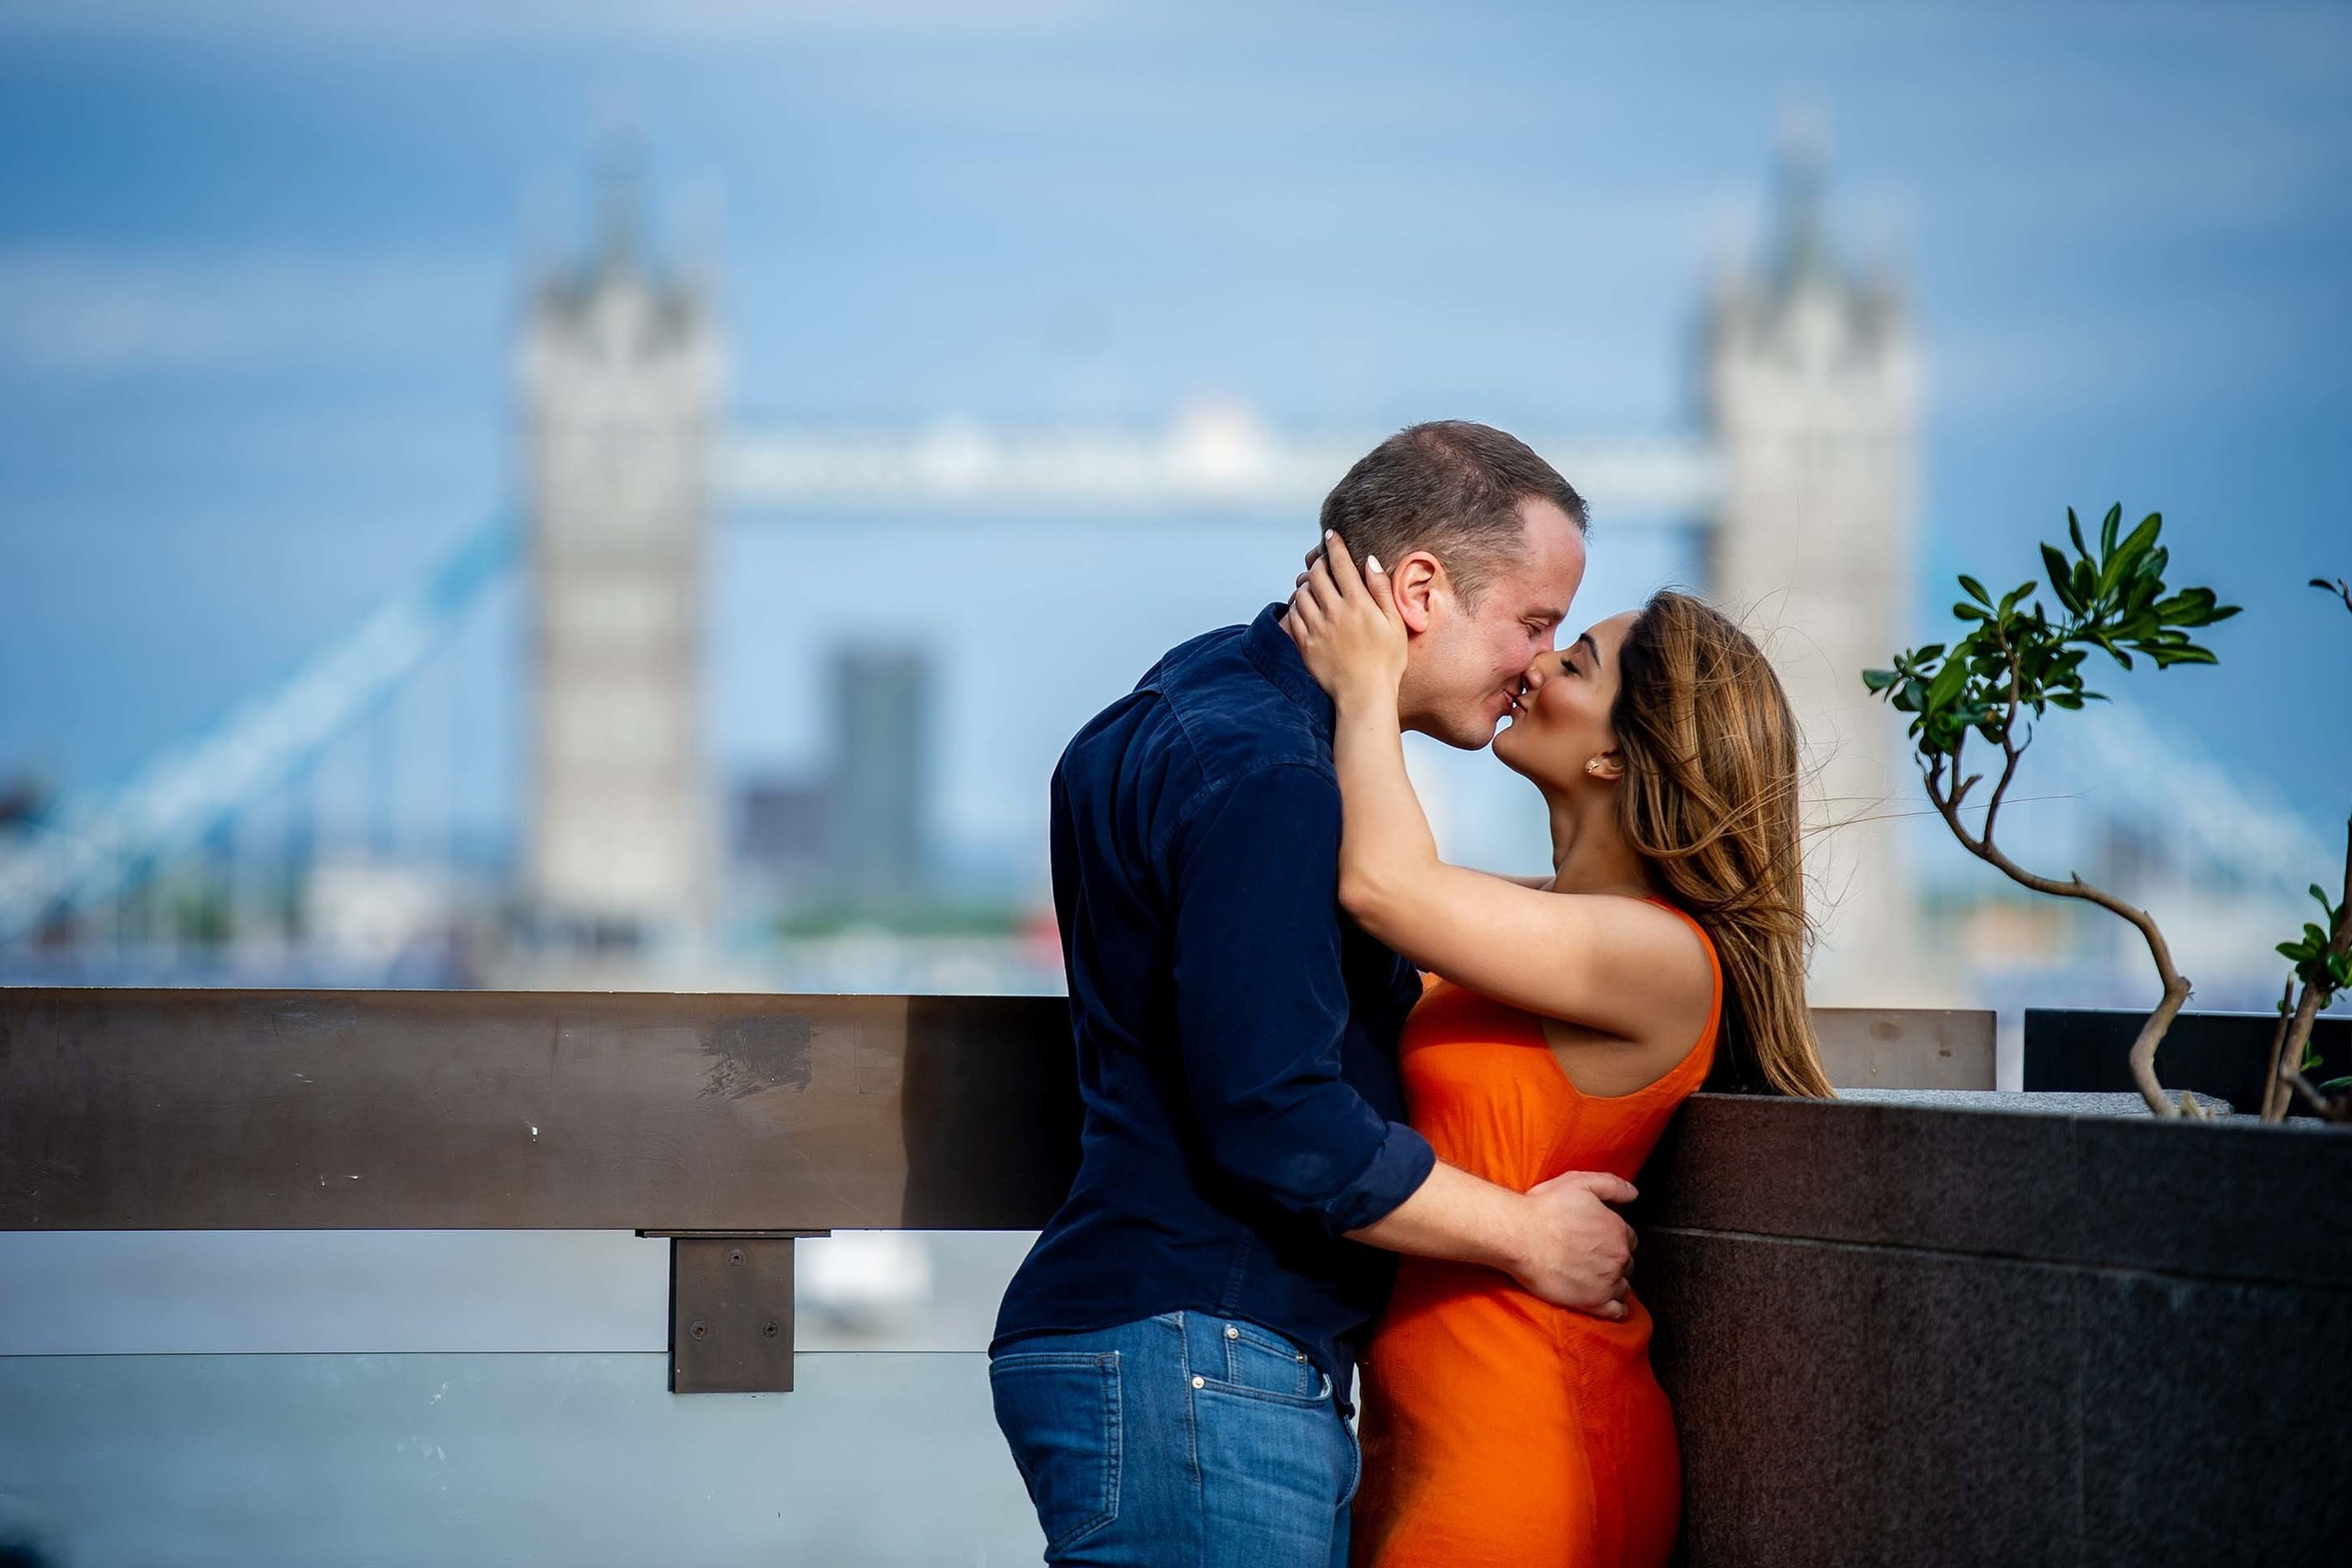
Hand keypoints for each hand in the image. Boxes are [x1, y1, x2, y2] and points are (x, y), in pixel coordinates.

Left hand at [1287, 532, 1407, 705]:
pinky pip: (1294, 614)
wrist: (1364, 695)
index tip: (1330, 535)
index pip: (1340, 563)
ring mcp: (1317, 627)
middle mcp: (1334, 611)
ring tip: (1315, 583)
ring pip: (1302, 591)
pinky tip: (1306, 605)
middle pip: (1316, 573)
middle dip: (1318, 561)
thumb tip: (1370, 561)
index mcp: (1358, 603)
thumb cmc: (1386, 661)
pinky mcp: (1305, 643)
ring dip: (1307, 582)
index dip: (1334, 545)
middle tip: (1323, 560)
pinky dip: (1298, 603)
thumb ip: (1381, 590)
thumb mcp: (1395, 624)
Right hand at [1509, 1170, 1637, 1317]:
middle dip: (1615, 1259)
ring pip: (1623, 1286)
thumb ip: (1612, 1185)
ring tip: (1599, 1279)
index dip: (1615, 1237)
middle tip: (1596, 1257)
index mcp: (1617, 1230)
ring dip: (1616, 1282)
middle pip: (1626, 1262)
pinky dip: (1617, 1308)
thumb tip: (1634, 1193)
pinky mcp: (1592, 1302)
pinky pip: (1615, 1310)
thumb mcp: (1580, 1182)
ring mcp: (1607, 1282)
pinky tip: (1610, 1303)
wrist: (1519, 1236)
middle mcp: (1618, 1257)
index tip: (1602, 1239)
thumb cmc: (1545, 1209)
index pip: (1629, 1238)